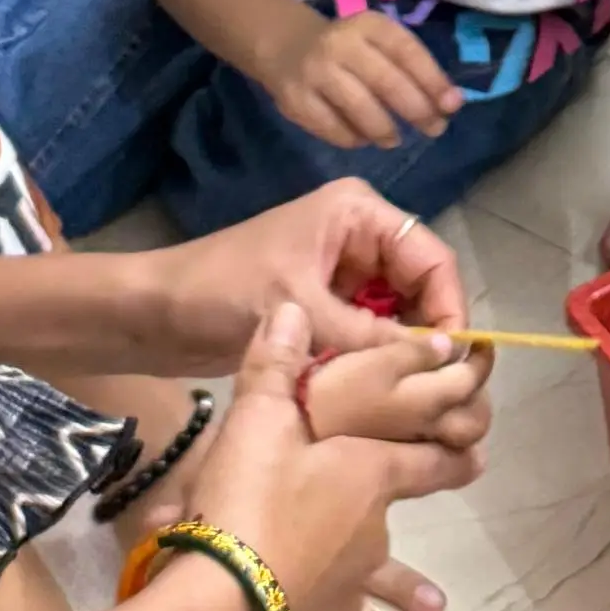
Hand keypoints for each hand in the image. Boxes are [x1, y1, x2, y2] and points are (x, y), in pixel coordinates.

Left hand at [149, 186, 469, 367]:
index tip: (454, 361)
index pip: (432, 257)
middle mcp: (359, 236)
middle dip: (429, 335)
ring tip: (414, 397)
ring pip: (399, 315)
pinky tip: (381, 396)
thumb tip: (441, 361)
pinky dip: (376, 362)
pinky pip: (370, 333)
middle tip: (438, 389)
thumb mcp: (299, 310)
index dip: (449, 308)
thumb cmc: (221, 291)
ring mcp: (344, 272)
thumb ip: (370, 336)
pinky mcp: (327, 306)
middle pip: (421, 287)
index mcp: (358, 213)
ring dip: (403, 353)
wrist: (154, 314)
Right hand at [175, 304, 480, 610]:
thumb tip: (291, 307)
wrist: (219, 605)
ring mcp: (336, 595)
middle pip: (395, 547)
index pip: (423, 458)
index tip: (476, 456)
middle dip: (412, 568)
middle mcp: (364, 539)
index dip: (450, 452)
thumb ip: (274, 364)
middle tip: (440, 596)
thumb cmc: (246, 500)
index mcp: (365, 477)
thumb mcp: (256, 419)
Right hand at [256, 8, 462, 151]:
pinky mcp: (295, 101)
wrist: (285, 45)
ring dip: (385, 131)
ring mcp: (315, 73)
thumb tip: (450, 102)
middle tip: (434, 129)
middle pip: (386, 83)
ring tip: (395, 138)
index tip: (452, 105)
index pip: (407, 52)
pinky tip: (363, 138)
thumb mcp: (377, 42)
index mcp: (367, 25)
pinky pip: (334, 129)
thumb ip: (412, 66)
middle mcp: (340, 45)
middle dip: (417, 111)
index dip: (433, 80)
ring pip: (360, 110)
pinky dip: (355, 139)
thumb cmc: (348, 48)